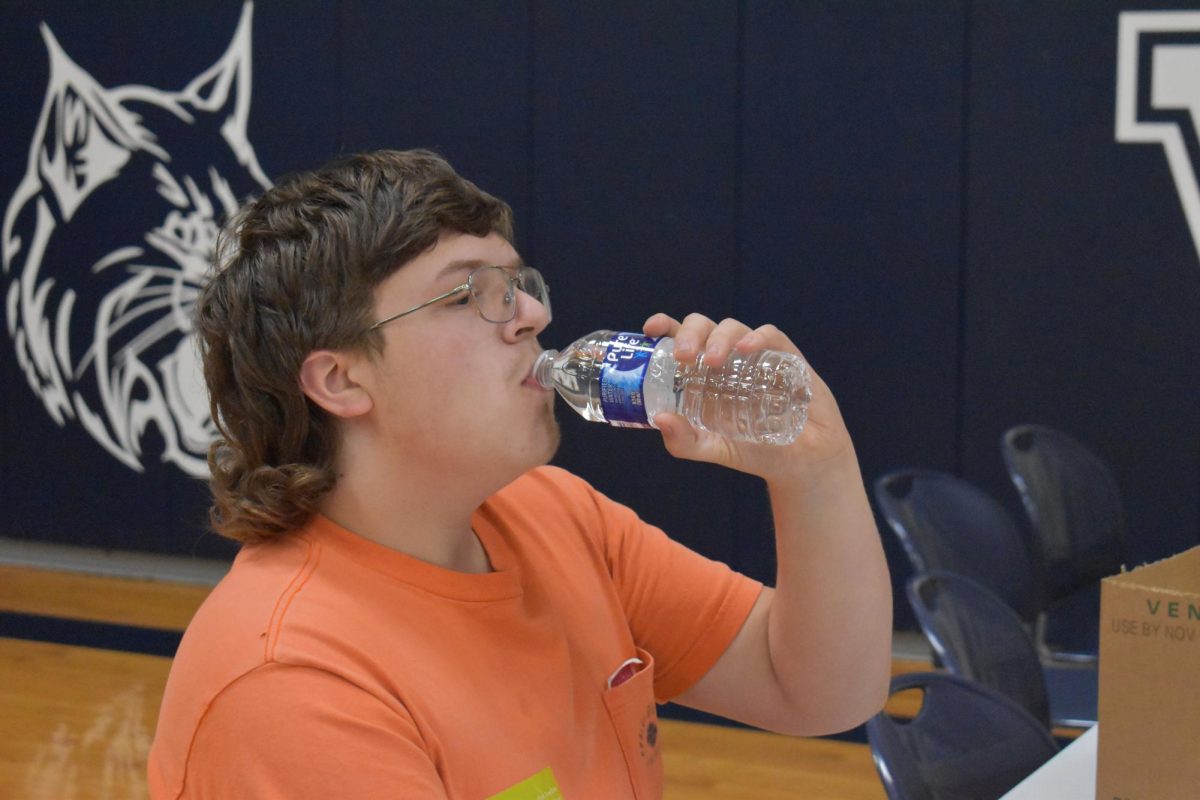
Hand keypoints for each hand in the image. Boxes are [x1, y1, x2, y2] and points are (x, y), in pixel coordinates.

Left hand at [642, 312, 853, 481]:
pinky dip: (757, 337)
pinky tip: (746, 350)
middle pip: (704, 327)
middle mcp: (727, 360)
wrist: (801, 463)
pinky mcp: (786, 358)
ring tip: (713, 361)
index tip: (652, 329)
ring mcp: (756, 357)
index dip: (665, 327)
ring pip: (733, 327)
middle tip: (683, 356)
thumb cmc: (754, 451)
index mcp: (703, 375)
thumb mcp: (712, 449)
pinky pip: (771, 336)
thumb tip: (660, 418)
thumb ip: (684, 441)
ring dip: (719, 337)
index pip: (680, 339)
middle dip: (690, 332)